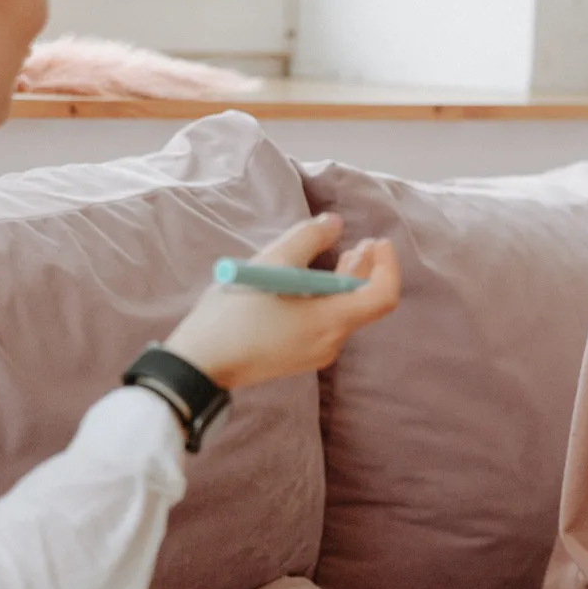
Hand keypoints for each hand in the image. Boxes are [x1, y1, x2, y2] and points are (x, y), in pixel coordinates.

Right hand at [162, 213, 400, 389]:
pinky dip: (327, 299)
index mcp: (330, 322)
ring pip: (343, 313)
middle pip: (363, 304)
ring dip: (345, 282)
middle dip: (366, 270)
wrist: (199, 364)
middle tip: (364, 242)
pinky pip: (324, 324)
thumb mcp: (271, 263)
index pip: (383, 297)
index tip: (378, 241)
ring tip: (344, 256)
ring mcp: (313, 354)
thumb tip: (334, 224)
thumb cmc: (234, 314)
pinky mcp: (296, 356)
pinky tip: (310, 283)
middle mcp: (330, 342)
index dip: (388, 266)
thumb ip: (308, 238)